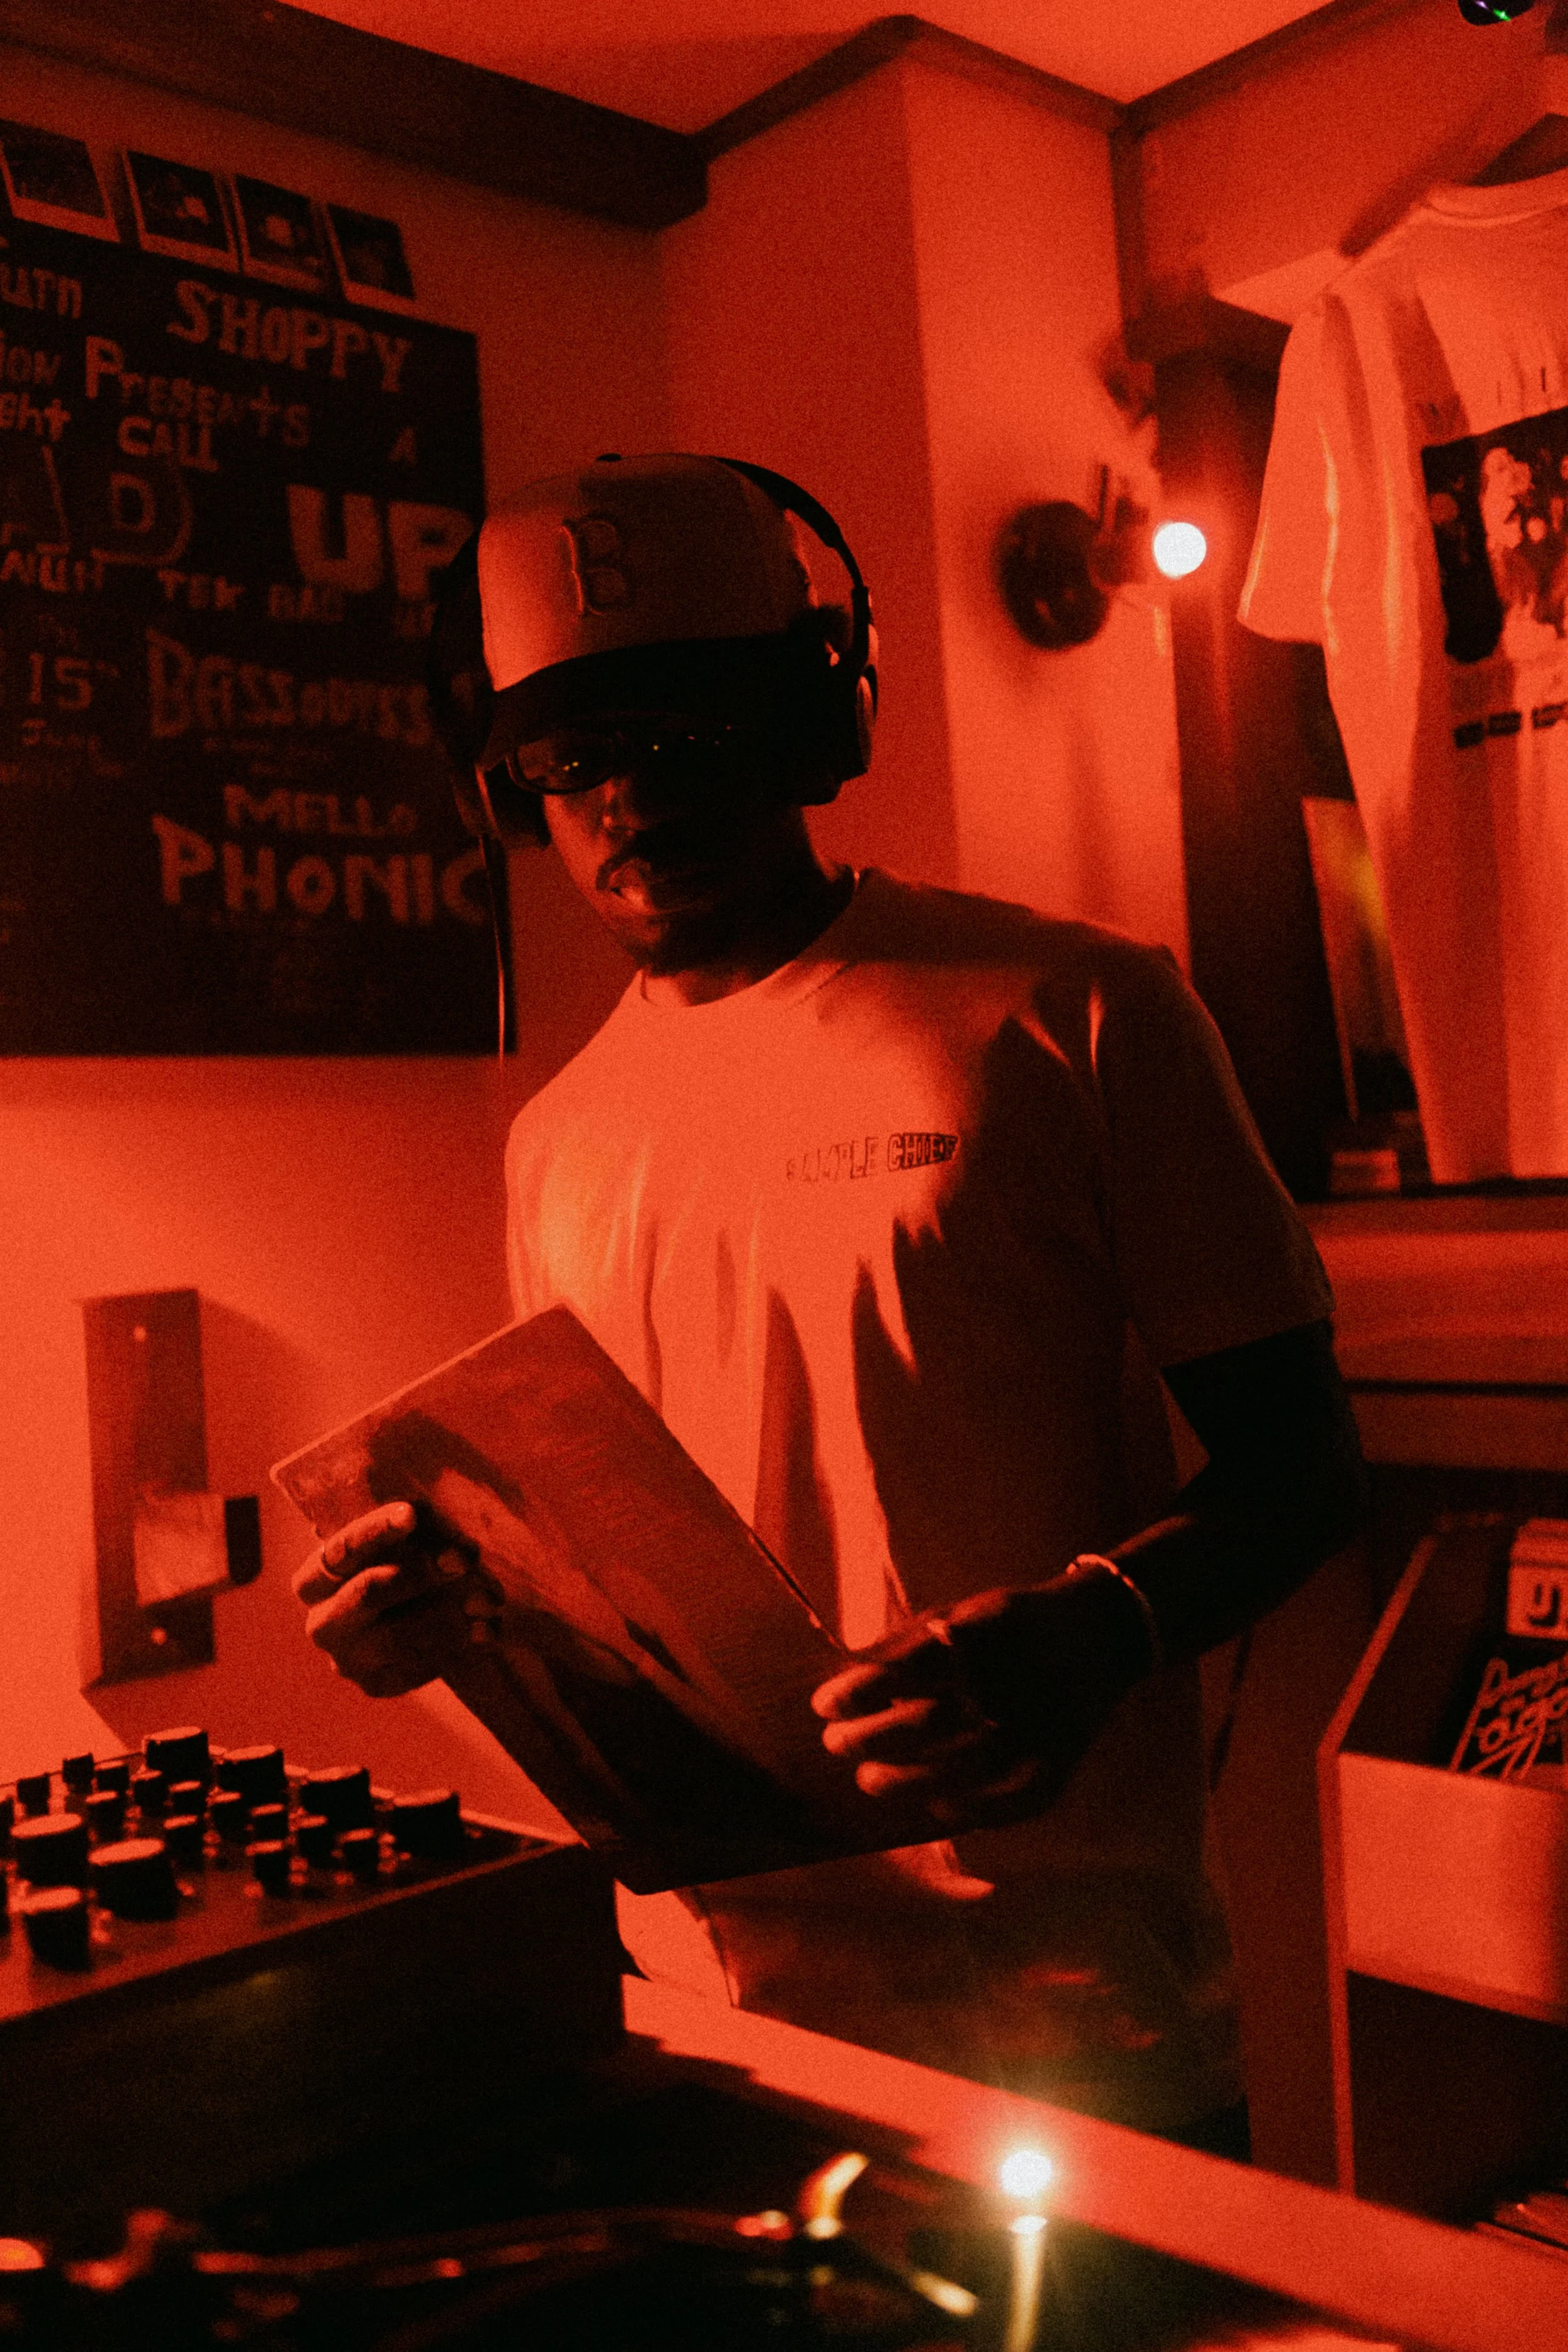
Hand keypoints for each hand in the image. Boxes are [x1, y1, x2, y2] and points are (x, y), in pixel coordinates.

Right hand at [291, 1500, 480, 1698]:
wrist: (413, 1616)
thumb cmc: (405, 1562)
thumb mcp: (404, 1538)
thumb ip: (420, 1529)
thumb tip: (452, 1547)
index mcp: (314, 1579)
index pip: (341, 1551)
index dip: (376, 1530)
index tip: (412, 1514)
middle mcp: (322, 1623)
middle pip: (368, 1593)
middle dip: (419, 1574)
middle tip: (463, 1561)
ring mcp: (347, 1660)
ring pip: (398, 1637)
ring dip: (449, 1614)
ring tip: (489, 1598)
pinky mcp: (378, 1684)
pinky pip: (419, 1667)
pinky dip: (459, 1645)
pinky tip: (488, 1628)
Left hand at [810, 1571, 1149, 1830]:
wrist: (1102, 1630)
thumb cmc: (1014, 1623)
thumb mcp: (962, 1611)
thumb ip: (908, 1642)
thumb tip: (845, 1670)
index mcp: (986, 1635)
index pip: (911, 1665)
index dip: (861, 1688)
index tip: (823, 1703)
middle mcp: (1015, 1681)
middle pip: (931, 1720)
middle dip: (872, 1737)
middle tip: (834, 1742)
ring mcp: (1042, 1725)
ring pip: (967, 1768)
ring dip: (910, 1781)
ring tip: (868, 1781)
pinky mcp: (1064, 1758)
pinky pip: (1019, 1799)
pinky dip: (978, 1812)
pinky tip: (939, 1811)